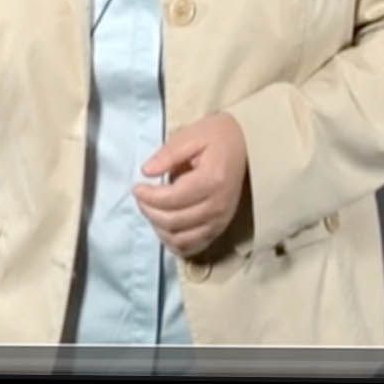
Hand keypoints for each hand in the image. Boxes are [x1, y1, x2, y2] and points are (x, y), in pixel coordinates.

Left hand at [132, 113, 247, 257]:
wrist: (246, 145)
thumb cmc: (216, 137)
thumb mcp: (190, 136)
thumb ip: (168, 154)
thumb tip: (146, 171)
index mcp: (212, 181)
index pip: (171, 199)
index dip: (148, 196)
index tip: (136, 186)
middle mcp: (218, 206)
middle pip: (173, 222)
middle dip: (149, 211)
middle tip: (140, 197)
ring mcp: (221, 221)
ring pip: (180, 239)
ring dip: (159, 228)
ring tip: (151, 209)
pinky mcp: (220, 228)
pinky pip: (192, 247)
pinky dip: (173, 242)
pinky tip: (164, 227)